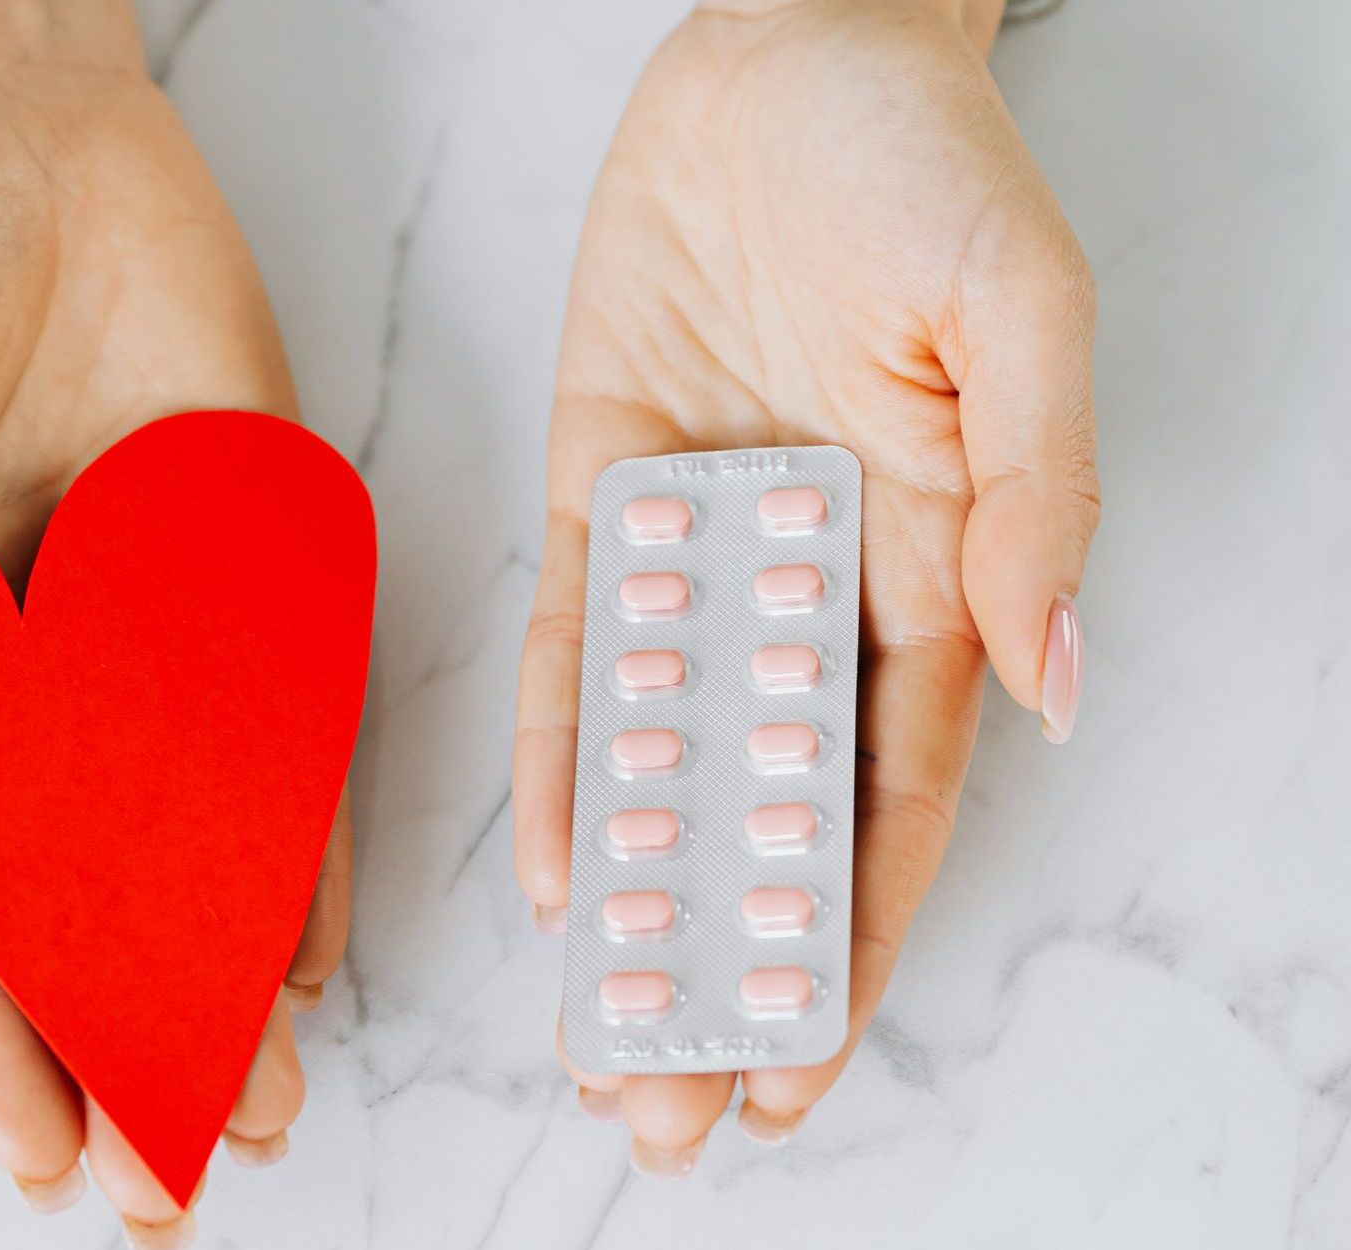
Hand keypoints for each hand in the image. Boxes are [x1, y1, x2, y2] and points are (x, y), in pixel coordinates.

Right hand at [0, 2, 347, 1237]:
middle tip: (195, 1181)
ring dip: (231, 970)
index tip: (48, 1155)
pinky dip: (311, 828)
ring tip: (277, 1101)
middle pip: (90, 892)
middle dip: (131, 1039)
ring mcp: (149, 615)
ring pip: (200, 833)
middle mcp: (40, 661)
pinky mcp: (248, 549)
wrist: (9, 106)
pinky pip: (293, 712)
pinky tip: (323, 939)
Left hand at [513, 0, 1097, 1166]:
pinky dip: (562, 760)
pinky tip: (547, 871)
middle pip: (763, 813)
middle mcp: (813, 586)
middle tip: (673, 1114)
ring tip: (599, 1039)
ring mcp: (700, 549)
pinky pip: (577, 651)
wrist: (785, 55)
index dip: (844, 934)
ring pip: (662, 761)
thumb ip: (1036, 503)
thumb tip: (1053, 684)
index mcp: (937, 569)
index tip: (802, 1057)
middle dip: (722, 963)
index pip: (887, 795)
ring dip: (633, 900)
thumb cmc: (924, 167)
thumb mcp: (1021, 320)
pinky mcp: (604, 494)